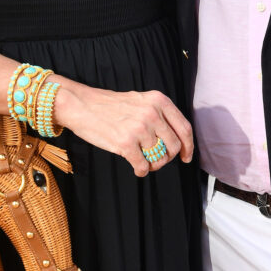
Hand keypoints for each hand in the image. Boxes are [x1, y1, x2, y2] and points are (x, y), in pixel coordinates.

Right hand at [57, 82, 193, 176]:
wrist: (82, 105)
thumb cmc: (110, 106)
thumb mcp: (141, 100)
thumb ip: (159, 114)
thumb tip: (177, 140)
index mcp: (159, 100)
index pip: (184, 128)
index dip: (188, 146)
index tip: (186, 157)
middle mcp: (152, 113)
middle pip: (173, 146)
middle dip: (167, 157)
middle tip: (156, 159)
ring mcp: (139, 128)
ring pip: (159, 158)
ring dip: (152, 164)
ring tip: (143, 160)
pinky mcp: (125, 143)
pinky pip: (143, 166)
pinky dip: (141, 170)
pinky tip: (136, 167)